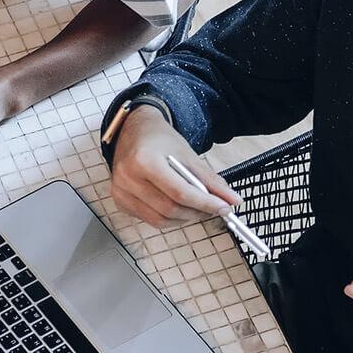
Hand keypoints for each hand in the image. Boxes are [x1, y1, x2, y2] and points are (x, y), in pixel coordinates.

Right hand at [107, 104, 237, 224]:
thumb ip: (210, 179)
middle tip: (214, 208)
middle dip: (197, 212)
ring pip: (160, 219)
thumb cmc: (159, 140)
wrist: (134, 132)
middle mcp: (128, 178)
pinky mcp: (120, 201)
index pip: (179, 192)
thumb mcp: (188, 154)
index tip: (224, 208)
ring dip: (185, 218)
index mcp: (144, 160)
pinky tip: (178, 206)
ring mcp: (121, 191)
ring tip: (198, 207)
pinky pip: (150, 219)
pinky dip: (169, 218)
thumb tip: (232, 199)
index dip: (205, 203)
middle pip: (170, 209)